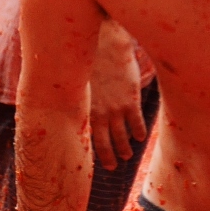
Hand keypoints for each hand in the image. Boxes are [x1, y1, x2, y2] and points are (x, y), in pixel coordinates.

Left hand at [89, 22, 146, 169]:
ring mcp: (115, 109)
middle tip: (112, 166)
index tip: (91, 157)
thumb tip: (69, 100)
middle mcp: (98, 113)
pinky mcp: (130, 101)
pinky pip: (136, 124)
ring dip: (124, 148)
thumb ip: (77, 94)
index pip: (85, 135)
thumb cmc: (89, 59)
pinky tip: (140, 138)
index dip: (89, 148)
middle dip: (108, 156)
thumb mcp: (79, 80)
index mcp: (83, 108)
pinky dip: (138, 133)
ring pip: (121, 137)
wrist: (106, 44)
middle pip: (103, 143)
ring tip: (127, 155)